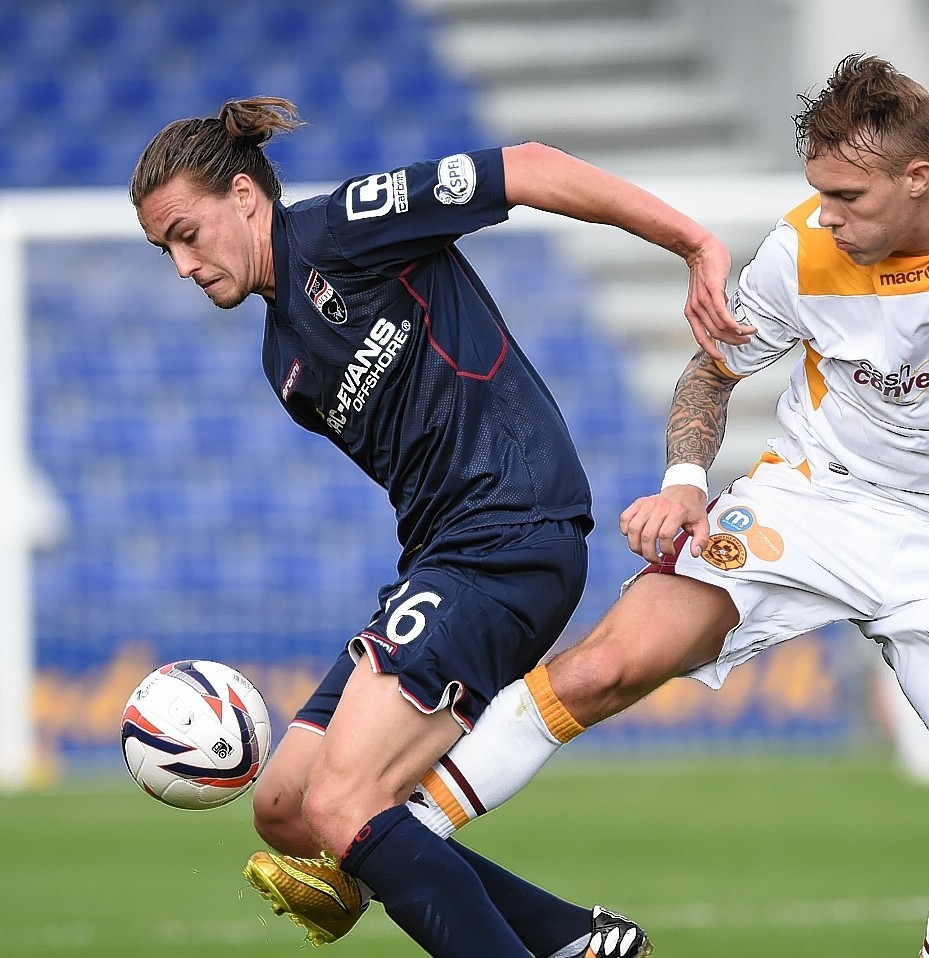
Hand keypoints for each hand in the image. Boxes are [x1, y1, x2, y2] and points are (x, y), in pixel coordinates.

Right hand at [619, 484, 709, 563]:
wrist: (683, 491)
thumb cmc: (692, 510)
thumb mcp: (703, 524)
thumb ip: (701, 540)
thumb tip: (695, 553)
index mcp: (677, 511)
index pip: (665, 535)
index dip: (666, 549)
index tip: (671, 553)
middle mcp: (660, 506)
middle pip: (647, 535)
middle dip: (648, 553)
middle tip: (654, 559)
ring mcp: (647, 504)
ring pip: (633, 528)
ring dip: (635, 546)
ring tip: (642, 552)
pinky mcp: (639, 503)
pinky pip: (625, 518)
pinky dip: (625, 530)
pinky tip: (634, 537)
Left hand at [683, 236, 754, 360]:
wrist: (700, 249)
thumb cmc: (706, 268)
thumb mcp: (708, 292)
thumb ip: (715, 304)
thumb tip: (725, 312)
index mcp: (692, 312)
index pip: (701, 338)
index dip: (711, 350)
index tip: (722, 358)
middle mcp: (695, 309)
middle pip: (715, 335)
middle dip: (732, 342)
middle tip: (745, 341)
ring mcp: (703, 301)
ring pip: (721, 327)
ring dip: (738, 334)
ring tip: (750, 333)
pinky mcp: (713, 292)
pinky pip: (723, 315)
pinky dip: (734, 325)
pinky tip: (744, 328)